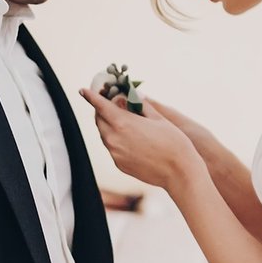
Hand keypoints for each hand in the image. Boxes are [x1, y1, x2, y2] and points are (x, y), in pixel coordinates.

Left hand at [80, 88, 204, 190]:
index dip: (91, 96)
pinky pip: (112, 148)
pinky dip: (116, 139)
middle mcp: (114, 139)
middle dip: (102, 110)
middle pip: (99, 120)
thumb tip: (132, 95)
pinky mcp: (119, 164)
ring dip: (109, 125)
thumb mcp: (158, 118)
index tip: (83, 90)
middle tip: (111, 103)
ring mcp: (115, 154)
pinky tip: (130, 137)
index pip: (100, 106)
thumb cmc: (173, 142)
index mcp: (123, 123)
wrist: (179, 172)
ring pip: (105, 134)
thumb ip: (140, 105)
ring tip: (123, 119)